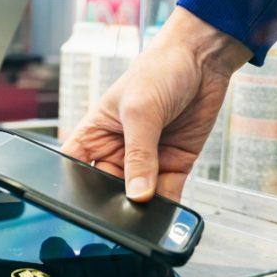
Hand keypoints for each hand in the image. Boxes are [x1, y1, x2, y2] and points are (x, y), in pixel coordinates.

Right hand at [62, 7, 251, 201]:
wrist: (203, 58)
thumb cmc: (159, 69)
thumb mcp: (141, 111)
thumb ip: (139, 155)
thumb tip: (137, 194)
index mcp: (95, 133)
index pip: (74, 166)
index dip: (72, 186)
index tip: (79, 205)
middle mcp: (118, 149)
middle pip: (105, 188)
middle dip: (111, 203)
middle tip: (118, 214)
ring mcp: (147, 159)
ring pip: (137, 197)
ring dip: (141, 209)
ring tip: (144, 217)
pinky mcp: (174, 164)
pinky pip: (168, 194)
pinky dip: (168, 208)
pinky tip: (167, 214)